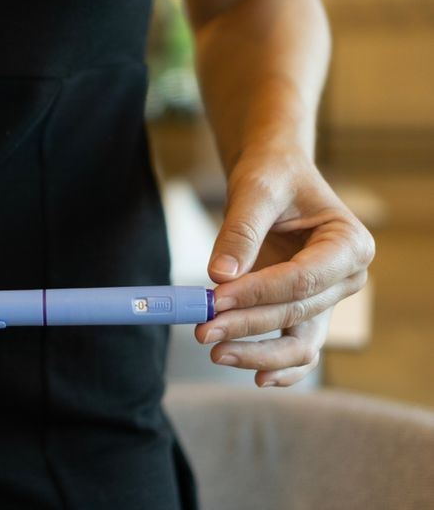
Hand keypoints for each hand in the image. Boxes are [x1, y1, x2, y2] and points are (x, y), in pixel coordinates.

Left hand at [195, 145, 374, 386]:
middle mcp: (345, 278)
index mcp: (348, 244)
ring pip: (300, 343)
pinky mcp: (305, 313)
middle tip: (202, 329)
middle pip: (296, 313)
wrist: (274, 177)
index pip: (301, 280)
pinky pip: (296, 349)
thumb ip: (240, 231)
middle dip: (247, 324)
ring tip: (214, 349)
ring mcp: (327, 301)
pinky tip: (251, 374)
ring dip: (258, 353)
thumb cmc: (272, 176)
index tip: (214, 299)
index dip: (257, 294)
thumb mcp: (255, 190)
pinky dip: (276, 366)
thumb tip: (219, 275)